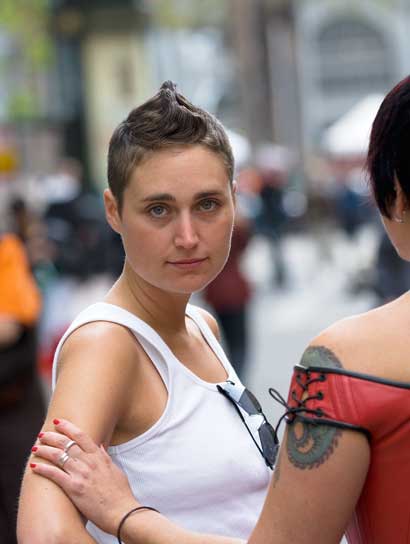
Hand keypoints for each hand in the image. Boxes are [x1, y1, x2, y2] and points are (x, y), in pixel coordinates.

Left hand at [31, 419, 138, 535]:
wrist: (121, 512)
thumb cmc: (121, 494)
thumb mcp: (115, 470)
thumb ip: (105, 457)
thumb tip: (100, 446)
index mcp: (99, 456)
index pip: (81, 435)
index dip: (68, 427)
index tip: (59, 422)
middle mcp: (89, 462)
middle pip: (66, 443)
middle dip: (52, 436)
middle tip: (43, 434)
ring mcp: (81, 474)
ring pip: (58, 456)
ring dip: (44, 450)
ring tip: (36, 448)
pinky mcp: (73, 488)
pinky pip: (54, 475)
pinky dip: (42, 469)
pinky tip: (34, 466)